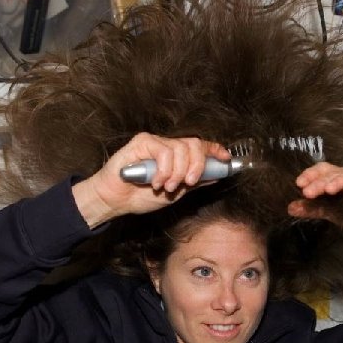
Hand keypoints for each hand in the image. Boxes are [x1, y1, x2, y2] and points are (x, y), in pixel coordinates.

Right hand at [72, 133, 230, 227]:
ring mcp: (156, 142)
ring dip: (177, 172)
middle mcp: (168, 146)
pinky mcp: (142, 142)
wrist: (116, 200)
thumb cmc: (141, 196)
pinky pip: (164, 151)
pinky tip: (155, 182)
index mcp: (178, 156)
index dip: (215, 150)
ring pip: (181, 148)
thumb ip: (195, 182)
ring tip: (166, 186)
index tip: (226, 158)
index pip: (201, 146)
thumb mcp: (176, 193)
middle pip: (195, 144)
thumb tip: (218, 175)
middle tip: (188, 183)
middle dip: (197, 165)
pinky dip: (164, 170)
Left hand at [287, 163, 342, 246]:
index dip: (311, 174)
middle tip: (308, 192)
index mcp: (341, 179)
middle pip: (337, 172)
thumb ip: (314, 209)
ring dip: (342, 181)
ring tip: (330, 189)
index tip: (299, 184)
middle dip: (321, 181)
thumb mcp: (334, 214)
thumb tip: (290, 207)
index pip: (324, 170)